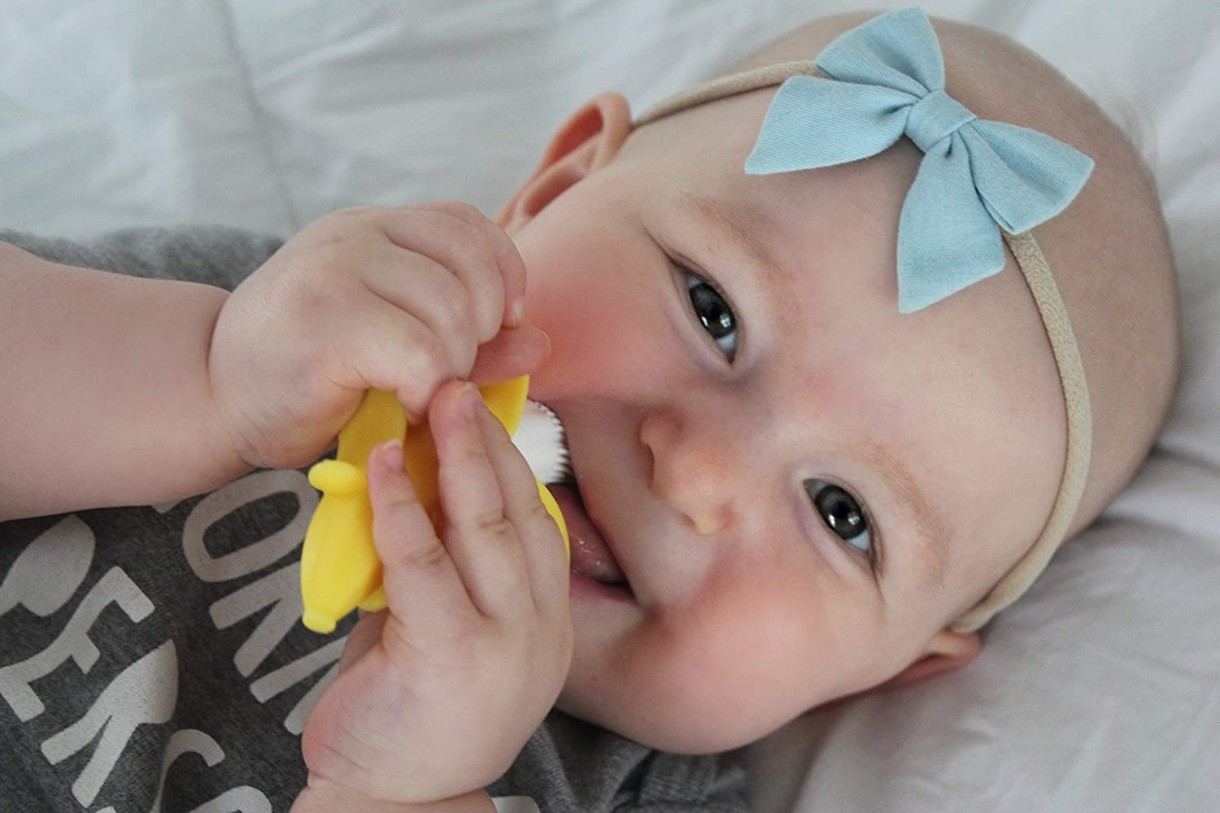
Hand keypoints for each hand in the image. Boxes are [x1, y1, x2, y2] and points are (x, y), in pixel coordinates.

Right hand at [208, 202, 548, 468]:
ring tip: (417, 390)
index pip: (469, 224)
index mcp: (376, 227)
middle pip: (471, 273)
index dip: (503, 275)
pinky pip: (421, 352)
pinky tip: (403, 403)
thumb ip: (470, 339)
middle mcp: (357, 233)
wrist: (212, 396)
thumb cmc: (306, 373)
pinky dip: (428, 389)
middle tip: (443, 373)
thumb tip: (541, 340)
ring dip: (451, 368)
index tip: (498, 326)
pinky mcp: (325, 319)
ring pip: (453, 311)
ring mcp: (337, 269)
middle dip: (478, 338)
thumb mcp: (396, 343)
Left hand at [299, 381, 571, 804]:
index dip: (513, 458)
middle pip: (520, 510)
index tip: (486, 410)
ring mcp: (506, 640)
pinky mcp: (453, 653)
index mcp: (545, 617)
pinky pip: (426, 562)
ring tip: (438, 400)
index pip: (537, 520)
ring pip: (486, 526)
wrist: (395, 804)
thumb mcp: (446, 632)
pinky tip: (389, 465)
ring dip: (461, 454)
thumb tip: (419, 490)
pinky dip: (405, 505)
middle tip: (463, 383)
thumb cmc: (413, 712)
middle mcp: (539, 625)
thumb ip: (444, 569)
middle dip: (492, 440)